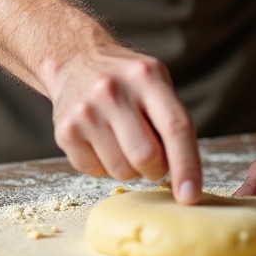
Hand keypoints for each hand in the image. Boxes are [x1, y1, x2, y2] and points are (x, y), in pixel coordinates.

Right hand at [48, 43, 201, 202]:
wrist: (76, 60)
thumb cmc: (126, 80)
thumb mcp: (156, 83)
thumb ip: (173, 122)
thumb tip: (186, 178)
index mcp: (146, 76)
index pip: (175, 126)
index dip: (187, 165)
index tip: (190, 196)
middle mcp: (113, 90)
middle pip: (147, 156)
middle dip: (156, 168)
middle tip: (152, 156)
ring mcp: (86, 110)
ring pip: (121, 171)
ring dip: (130, 168)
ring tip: (123, 142)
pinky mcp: (65, 131)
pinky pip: (95, 172)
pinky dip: (103, 166)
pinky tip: (101, 140)